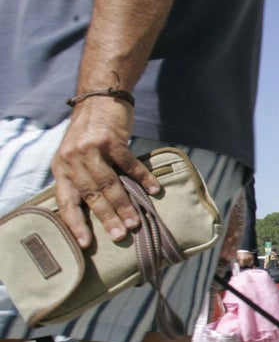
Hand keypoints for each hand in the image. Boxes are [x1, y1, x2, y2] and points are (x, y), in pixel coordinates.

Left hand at [51, 97, 159, 247]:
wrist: (99, 97)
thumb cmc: (89, 132)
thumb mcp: (75, 155)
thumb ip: (80, 178)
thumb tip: (96, 210)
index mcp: (61, 167)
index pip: (66, 201)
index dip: (75, 224)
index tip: (86, 244)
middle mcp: (72, 159)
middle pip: (91, 194)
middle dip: (107, 218)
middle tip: (120, 236)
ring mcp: (91, 148)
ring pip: (109, 182)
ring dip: (124, 204)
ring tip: (135, 221)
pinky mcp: (111, 138)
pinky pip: (129, 163)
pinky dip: (143, 177)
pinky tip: (154, 189)